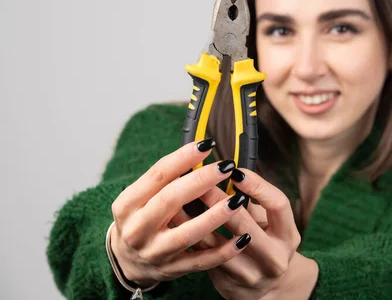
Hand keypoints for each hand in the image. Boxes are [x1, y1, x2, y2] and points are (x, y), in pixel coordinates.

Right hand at [108, 139, 251, 287]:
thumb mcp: (140, 198)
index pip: (157, 175)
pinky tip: (243, 238)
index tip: (207, 144)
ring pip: (188, 234)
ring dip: (216, 217)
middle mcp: (137, 229)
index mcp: (127, 205)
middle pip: (171, 200)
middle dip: (201, 181)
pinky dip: (224, 251)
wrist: (126, 263)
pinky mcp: (172, 270)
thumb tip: (200, 151)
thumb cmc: (141, 219)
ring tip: (238, 200)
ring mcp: (155, 252)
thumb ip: (164, 179)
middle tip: (226, 167)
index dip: (183, 158)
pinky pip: (202, 261)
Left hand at [170, 168, 317, 299]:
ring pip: (219, 244)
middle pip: (245, 225)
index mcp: (288, 236)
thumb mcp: (268, 223)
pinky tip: (178, 221)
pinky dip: (189, 237)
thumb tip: (225, 172)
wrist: (267, 288)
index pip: (278, 205)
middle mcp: (274, 258)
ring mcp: (252, 275)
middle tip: (201, 179)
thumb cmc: (265, 241)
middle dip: (220, 199)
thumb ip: (252, 202)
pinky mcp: (229, 285)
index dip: (258, 185)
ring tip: (180, 197)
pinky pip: (205, 258)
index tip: (235, 171)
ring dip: (197, 218)